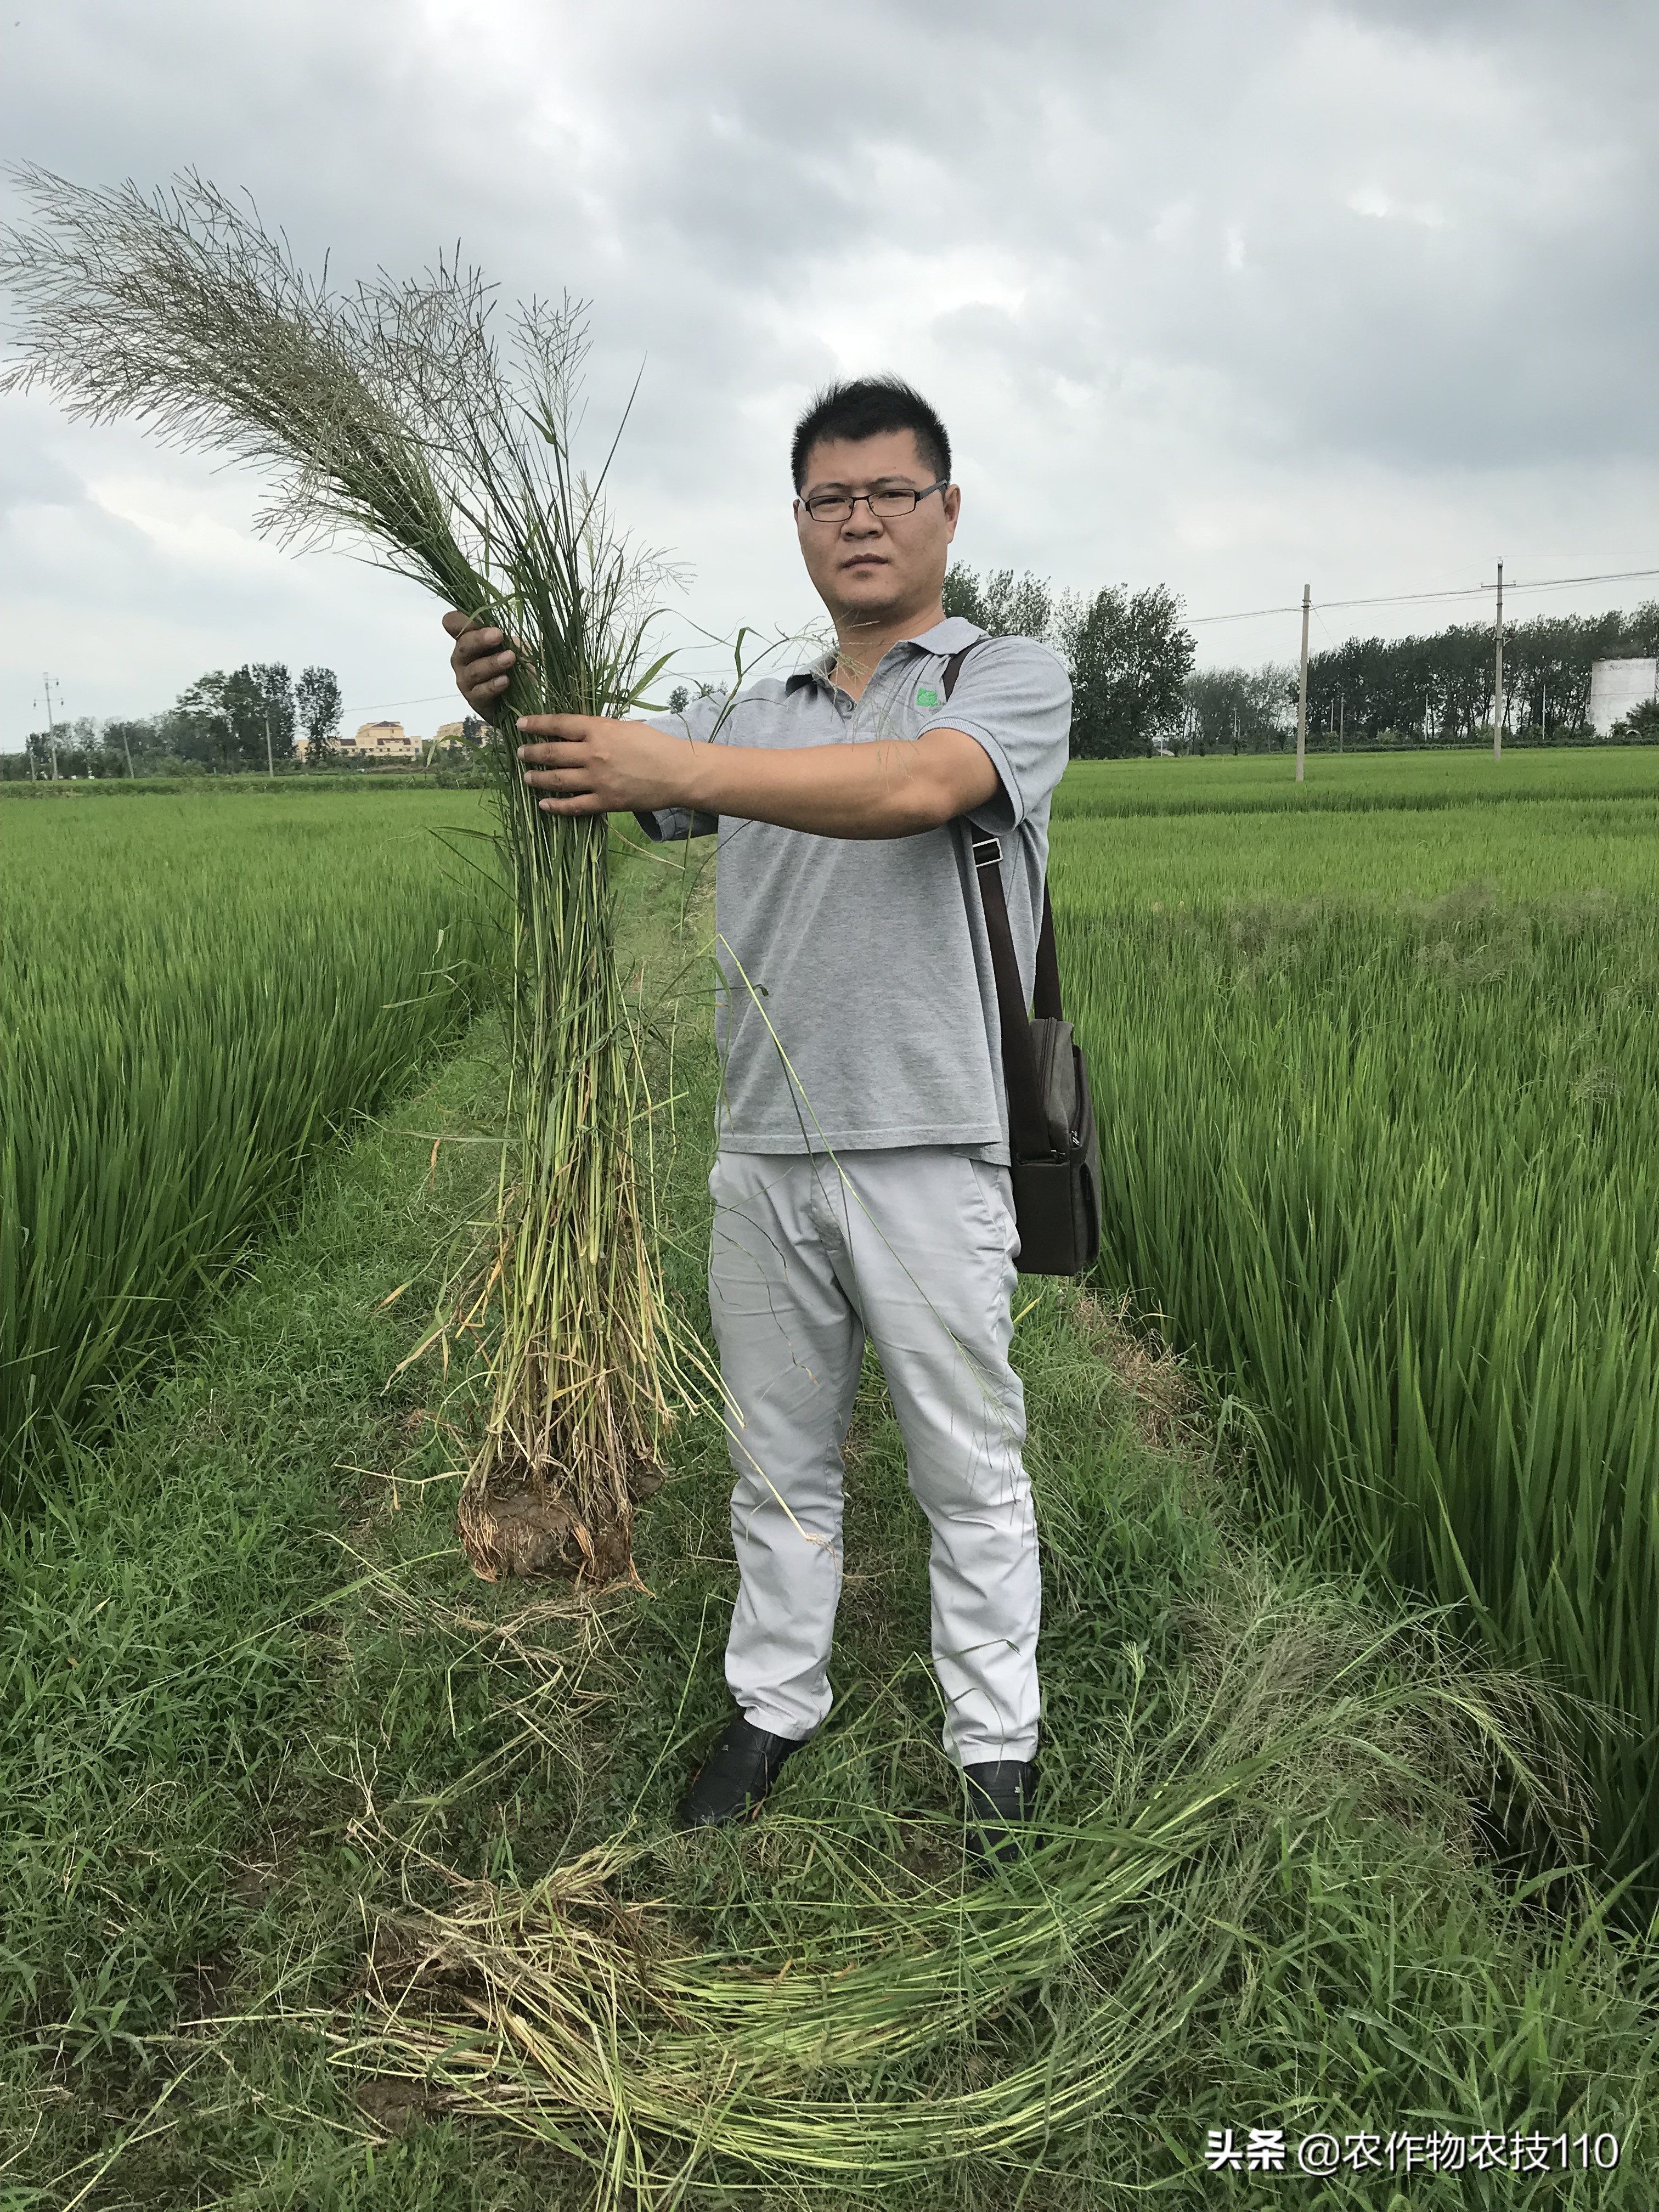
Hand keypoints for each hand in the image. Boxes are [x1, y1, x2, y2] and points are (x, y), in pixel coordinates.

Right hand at [443, 608, 516, 715]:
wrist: (520, 698)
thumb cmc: (513, 665)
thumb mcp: (513, 645)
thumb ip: (505, 636)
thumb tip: (500, 630)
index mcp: (468, 639)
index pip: (453, 623)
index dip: (459, 619)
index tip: (476, 618)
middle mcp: (462, 658)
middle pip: (463, 646)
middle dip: (480, 639)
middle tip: (498, 635)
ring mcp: (466, 680)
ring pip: (473, 670)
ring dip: (492, 663)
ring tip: (510, 658)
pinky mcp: (475, 700)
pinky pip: (480, 692)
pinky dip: (493, 685)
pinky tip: (505, 680)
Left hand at [516, 714, 694, 815]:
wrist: (679, 772)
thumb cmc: (656, 745)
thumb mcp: (626, 726)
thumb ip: (600, 729)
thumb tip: (578, 732)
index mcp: (599, 730)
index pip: (559, 724)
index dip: (536, 724)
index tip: (521, 725)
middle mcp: (593, 754)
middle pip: (552, 753)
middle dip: (532, 753)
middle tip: (520, 753)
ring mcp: (598, 779)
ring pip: (558, 780)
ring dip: (538, 778)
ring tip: (527, 777)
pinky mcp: (606, 801)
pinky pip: (575, 806)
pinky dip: (556, 806)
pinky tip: (544, 805)